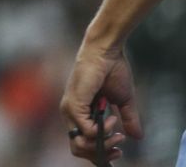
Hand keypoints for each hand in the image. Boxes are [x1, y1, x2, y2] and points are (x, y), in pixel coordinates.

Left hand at [60, 45, 142, 161]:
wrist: (106, 52)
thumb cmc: (112, 71)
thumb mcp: (123, 101)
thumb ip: (128, 119)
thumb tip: (136, 137)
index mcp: (79, 113)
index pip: (81, 143)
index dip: (99, 153)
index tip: (119, 152)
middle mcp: (71, 113)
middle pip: (79, 149)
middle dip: (102, 153)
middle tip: (119, 146)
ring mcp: (70, 109)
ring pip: (82, 143)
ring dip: (104, 143)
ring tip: (118, 133)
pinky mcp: (74, 104)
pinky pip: (87, 130)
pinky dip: (103, 130)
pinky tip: (112, 118)